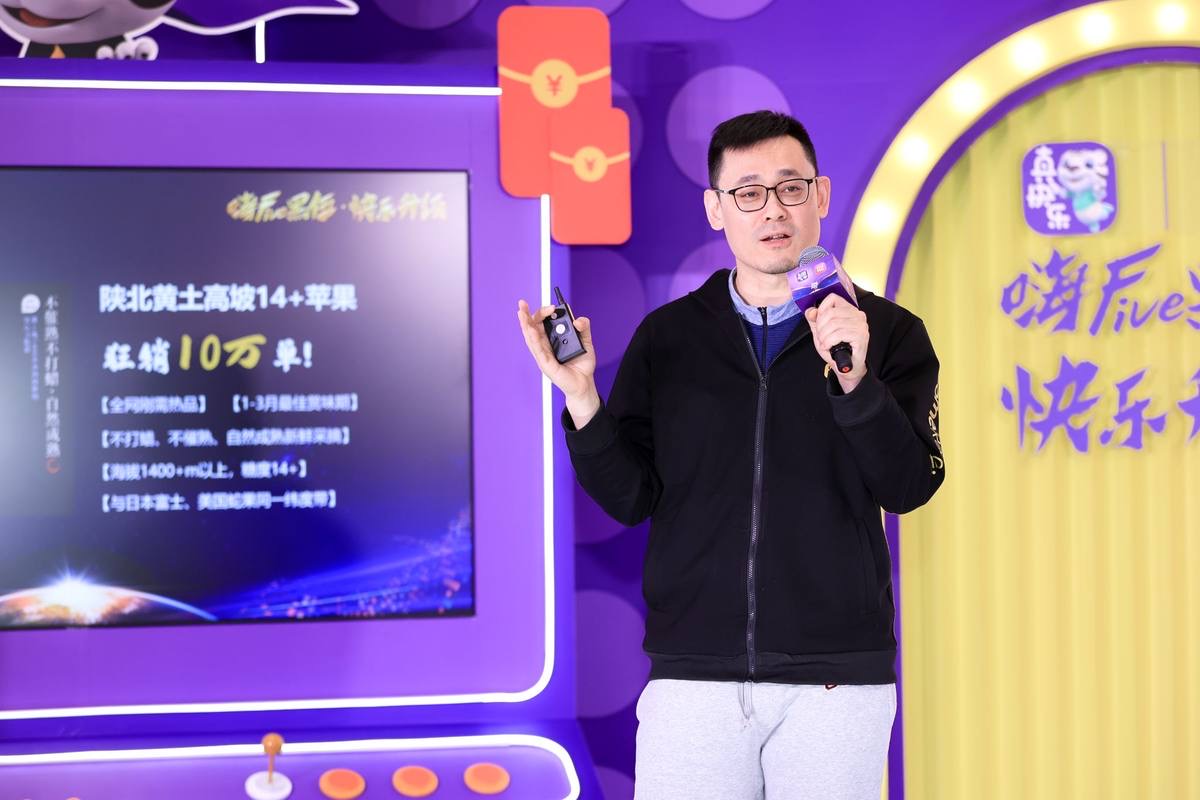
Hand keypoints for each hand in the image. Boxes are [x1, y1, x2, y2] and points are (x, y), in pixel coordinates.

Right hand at [517, 299, 600, 425]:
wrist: (585, 382)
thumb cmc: (583, 363)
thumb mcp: (586, 341)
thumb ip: (584, 327)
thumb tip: (577, 320)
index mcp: (552, 338)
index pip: (542, 321)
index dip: (544, 312)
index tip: (553, 306)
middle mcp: (545, 345)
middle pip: (532, 327)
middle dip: (527, 315)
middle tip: (523, 303)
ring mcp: (543, 355)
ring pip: (530, 338)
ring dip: (525, 325)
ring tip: (520, 313)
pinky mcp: (546, 364)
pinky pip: (538, 351)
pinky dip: (534, 340)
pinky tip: (531, 330)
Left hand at [804, 294, 868, 391]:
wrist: (847, 367)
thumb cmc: (836, 349)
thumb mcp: (821, 332)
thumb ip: (814, 320)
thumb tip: (810, 310)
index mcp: (849, 309)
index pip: (832, 298)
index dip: (821, 310)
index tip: (818, 323)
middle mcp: (858, 314)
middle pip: (831, 312)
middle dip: (820, 327)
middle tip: (821, 337)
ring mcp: (861, 325)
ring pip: (833, 323)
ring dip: (824, 336)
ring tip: (825, 343)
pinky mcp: (861, 335)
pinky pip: (839, 334)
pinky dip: (829, 341)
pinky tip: (828, 347)